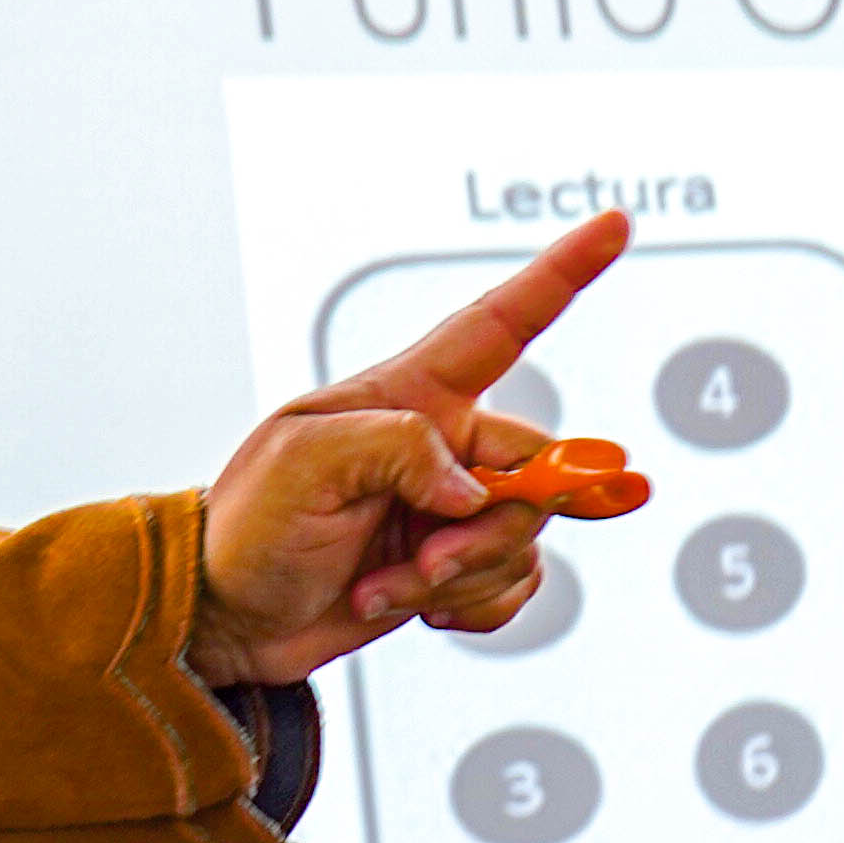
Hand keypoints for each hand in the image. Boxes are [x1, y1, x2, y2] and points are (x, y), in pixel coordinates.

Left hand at [183, 210, 633, 690]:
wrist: (229, 617)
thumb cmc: (248, 525)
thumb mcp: (302, 461)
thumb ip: (399, 448)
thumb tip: (472, 489)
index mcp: (409, 395)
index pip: (499, 324)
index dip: (560, 273)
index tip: (614, 226)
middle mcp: (442, 444)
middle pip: (539, 465)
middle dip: (491, 523)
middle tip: (424, 553)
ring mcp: (452, 507)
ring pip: (526, 535)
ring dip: (464, 572)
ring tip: (388, 579)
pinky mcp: (456, 563)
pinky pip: (516, 583)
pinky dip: (474, 605)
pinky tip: (415, 605)